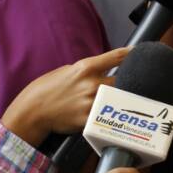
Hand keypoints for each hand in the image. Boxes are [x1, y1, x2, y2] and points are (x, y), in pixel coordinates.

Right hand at [1, 47, 129, 146]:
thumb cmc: (48, 88)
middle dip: (127, 82)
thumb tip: (103, 70)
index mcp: (85, 67)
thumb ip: (87, 71)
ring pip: (117, 99)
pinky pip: (106, 116)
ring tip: (126, 102)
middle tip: (134, 84)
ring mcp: (91, 102)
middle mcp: (91, 83)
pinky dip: (109, 115)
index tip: (139, 52)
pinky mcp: (89, 119)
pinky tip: (112, 116)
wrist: (33, 111)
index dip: (131, 54)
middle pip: (122, 80)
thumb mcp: (67, 71)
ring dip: (120, 99)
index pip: (116, 57)